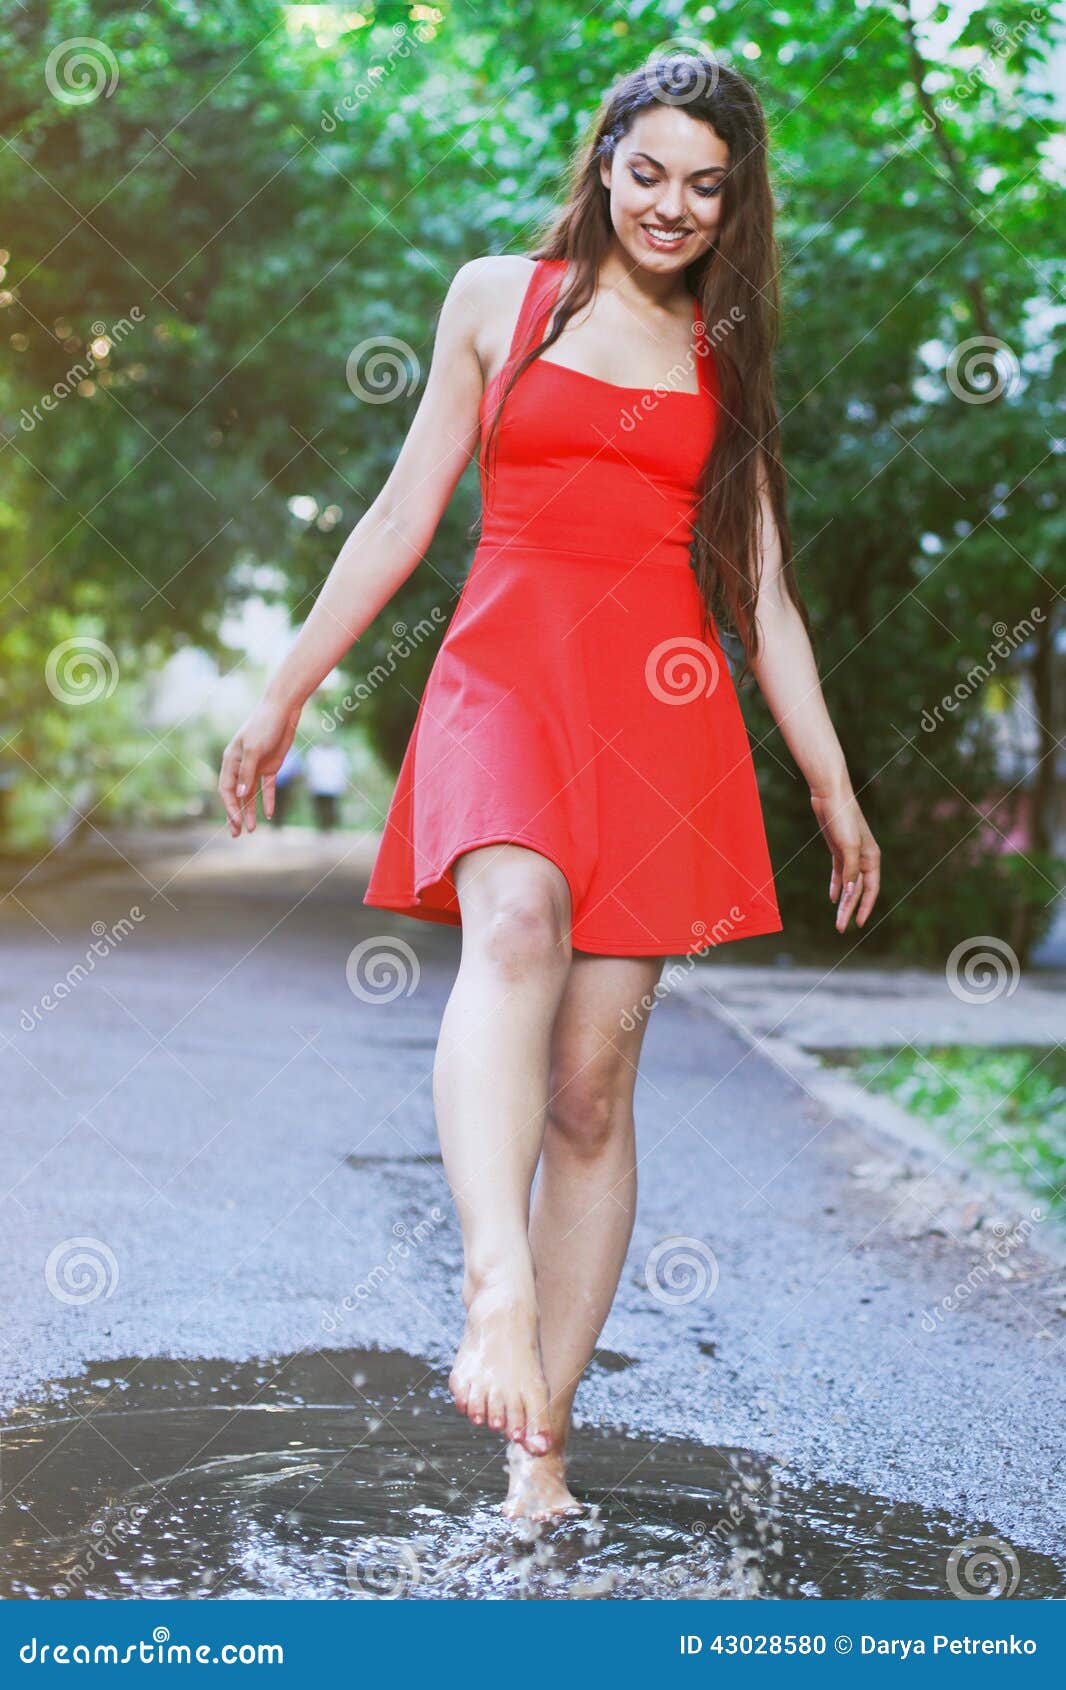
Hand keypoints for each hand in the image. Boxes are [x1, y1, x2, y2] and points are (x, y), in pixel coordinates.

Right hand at [218, 695, 302, 835]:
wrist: (283, 711)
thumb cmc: (264, 725)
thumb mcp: (255, 749)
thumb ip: (247, 772)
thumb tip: (240, 795)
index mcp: (230, 760)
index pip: (226, 789)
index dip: (230, 807)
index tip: (236, 822)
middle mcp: (241, 766)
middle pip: (236, 795)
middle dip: (235, 815)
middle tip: (237, 834)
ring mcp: (256, 767)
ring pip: (250, 795)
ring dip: (250, 812)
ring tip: (253, 830)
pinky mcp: (270, 767)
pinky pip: (267, 788)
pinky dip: (268, 801)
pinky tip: (270, 815)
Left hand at [810, 787, 880, 933]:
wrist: (830, 796)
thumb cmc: (842, 819)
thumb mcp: (847, 846)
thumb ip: (850, 870)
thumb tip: (850, 894)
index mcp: (872, 858)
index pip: (870, 890)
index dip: (864, 908)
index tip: (857, 923)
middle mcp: (864, 858)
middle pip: (857, 890)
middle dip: (849, 910)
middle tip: (840, 928)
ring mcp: (850, 854)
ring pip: (848, 884)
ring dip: (843, 901)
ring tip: (837, 919)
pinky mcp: (838, 849)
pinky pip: (839, 873)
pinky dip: (836, 886)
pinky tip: (833, 898)